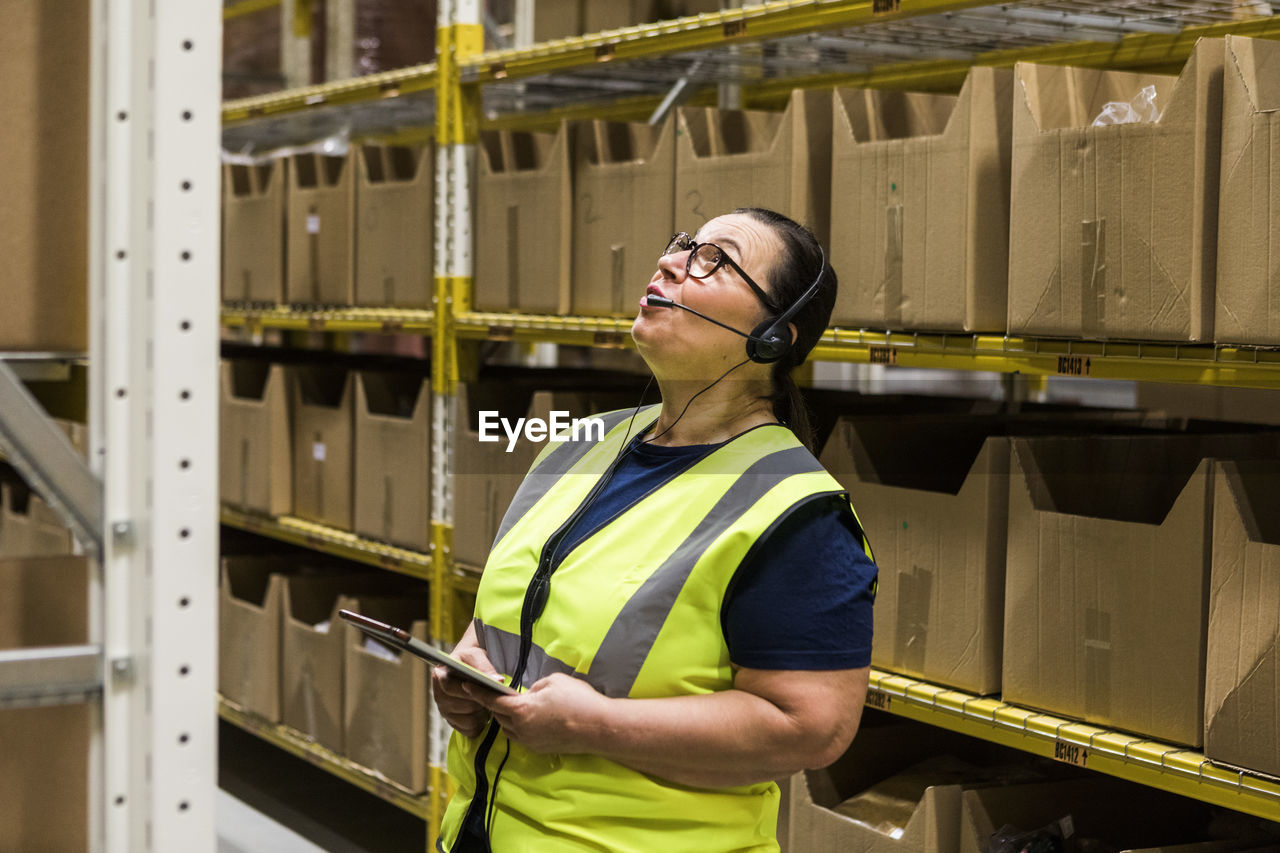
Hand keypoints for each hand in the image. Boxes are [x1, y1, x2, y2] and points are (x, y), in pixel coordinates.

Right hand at [431, 644, 500, 737]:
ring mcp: (445, 711)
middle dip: (478, 701)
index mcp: (439, 676)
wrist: (468, 667)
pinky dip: (480, 723)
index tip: (483, 688)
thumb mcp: (477, 656)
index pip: (450, 688)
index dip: (468, 690)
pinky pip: (470, 730)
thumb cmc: (470, 660)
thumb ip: (485, 667)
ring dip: (481, 712)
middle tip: (489, 694)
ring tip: (486, 701)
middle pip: (461, 706)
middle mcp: (439, 695)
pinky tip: (482, 711)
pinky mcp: (454, 723)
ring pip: (468, 720)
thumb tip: (498, 680)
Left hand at [465, 672, 609, 754]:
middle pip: (500, 716)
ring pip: (510, 729)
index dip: (477, 691)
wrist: (599, 727)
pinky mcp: (541, 749)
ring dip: (509, 718)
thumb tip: (529, 694)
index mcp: (521, 710)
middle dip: (496, 705)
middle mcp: (521, 729)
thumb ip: (534, 687)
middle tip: (497, 693)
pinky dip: (522, 727)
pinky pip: (523, 737)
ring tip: (516, 707)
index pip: (492, 700)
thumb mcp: (552, 681)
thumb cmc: (578, 700)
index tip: (465, 684)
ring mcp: (531, 742)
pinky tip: (533, 719)